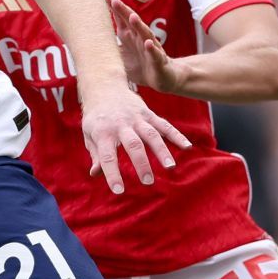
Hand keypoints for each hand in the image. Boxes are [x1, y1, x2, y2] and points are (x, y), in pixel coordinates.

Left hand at [80, 78, 190, 192]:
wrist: (105, 88)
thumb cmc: (97, 118)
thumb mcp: (89, 135)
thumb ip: (96, 155)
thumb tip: (95, 174)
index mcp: (103, 133)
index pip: (108, 156)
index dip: (112, 174)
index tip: (119, 190)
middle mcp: (121, 125)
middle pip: (133, 145)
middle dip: (141, 163)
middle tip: (148, 181)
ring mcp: (137, 118)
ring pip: (151, 135)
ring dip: (161, 151)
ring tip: (170, 167)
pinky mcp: (148, 114)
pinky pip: (164, 125)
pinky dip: (176, 135)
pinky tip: (187, 146)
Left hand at [107, 0, 181, 91]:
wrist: (162, 77)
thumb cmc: (140, 64)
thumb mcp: (120, 55)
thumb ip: (107, 47)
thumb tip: (84, 43)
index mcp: (129, 34)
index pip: (120, 17)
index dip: (113, 6)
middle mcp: (140, 37)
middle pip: (131, 21)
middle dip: (123, 10)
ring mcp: (150, 48)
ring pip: (145, 34)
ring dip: (139, 25)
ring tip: (132, 17)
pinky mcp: (158, 61)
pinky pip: (155, 54)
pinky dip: (152, 49)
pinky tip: (148, 43)